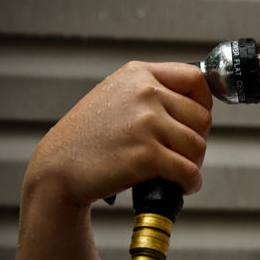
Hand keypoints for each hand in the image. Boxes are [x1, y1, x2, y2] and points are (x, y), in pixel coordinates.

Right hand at [25, 62, 212, 205]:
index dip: (204, 104)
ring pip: (198, 146)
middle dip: (197, 141)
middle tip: (182, 156)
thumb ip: (151, 91)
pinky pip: (188, 170)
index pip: (195, 79)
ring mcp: (146, 122)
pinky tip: (181, 186)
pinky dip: (190, 183)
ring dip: (194, 165)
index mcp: (139, 74)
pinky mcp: (145, 154)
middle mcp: (145, 92)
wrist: (56, 168)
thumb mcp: (116, 95)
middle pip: (202, 118)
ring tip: (178, 173)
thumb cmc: (88, 137)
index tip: (196, 123)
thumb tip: (197, 106)